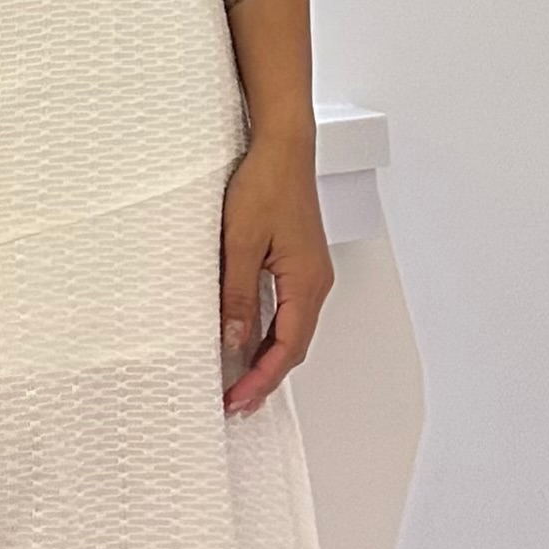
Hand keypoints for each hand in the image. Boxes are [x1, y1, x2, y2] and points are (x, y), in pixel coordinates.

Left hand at [219, 131, 332, 416]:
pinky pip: (288, 311)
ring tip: (239, 381)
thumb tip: (233, 341)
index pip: (286, 349)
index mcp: (306, 282)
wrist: (283, 146)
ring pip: (291, 330)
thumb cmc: (266, 183)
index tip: (236, 401)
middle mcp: (315, 282)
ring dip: (267, 358)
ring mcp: (310, 273)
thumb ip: (237, 295)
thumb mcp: (239, 243)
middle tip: (235, 403)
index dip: (261, 380)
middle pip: (293, 347)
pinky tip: (249, 340)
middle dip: (265, 378)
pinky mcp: (300, 263)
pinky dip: (270, 334)